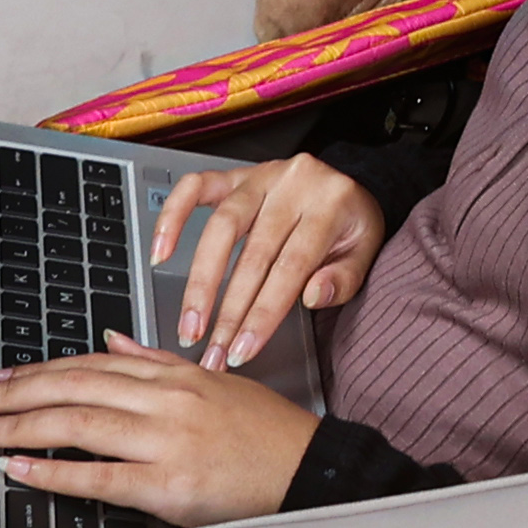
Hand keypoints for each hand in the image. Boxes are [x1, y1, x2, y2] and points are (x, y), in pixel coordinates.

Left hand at [0, 335, 321, 527]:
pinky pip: (102, 476)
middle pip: (73, 387)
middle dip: (10, 394)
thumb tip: (110, 339)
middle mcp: (167, 399)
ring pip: (80, 423)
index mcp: (173, 373)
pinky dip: (56, 471)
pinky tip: (20, 468)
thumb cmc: (264, 433)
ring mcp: (168, 440)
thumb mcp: (212, 381)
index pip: (87, 364)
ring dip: (19, 426)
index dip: (33, 370)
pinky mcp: (171, 484)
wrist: (309, 470)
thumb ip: (156, 361)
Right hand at [148, 155, 390, 368]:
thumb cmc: (352, 225)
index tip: (242, 352)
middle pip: (253, 254)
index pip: (290, 267)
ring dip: (200, 281)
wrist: (349, 184)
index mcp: (330, 203)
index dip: (263, 314)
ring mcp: (261, 176)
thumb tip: (313, 295)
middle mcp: (293, 184)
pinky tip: (160, 252)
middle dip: (229, 312)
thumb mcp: (366, 251)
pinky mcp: (236, 174)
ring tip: (190, 324)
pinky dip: (173, 216)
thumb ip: (345, 277)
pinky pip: (196, 185)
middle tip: (212, 353)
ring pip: (221, 226)